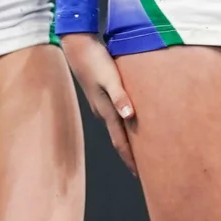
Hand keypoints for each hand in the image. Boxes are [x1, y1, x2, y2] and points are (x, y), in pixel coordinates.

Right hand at [62, 32, 137, 173]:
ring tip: (141, 152)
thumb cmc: (95, 60)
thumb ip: (120, 96)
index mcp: (106, 111)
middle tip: (144, 170)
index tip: (140, 174)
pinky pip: (115, 116)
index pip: (121, 142)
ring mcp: (100, 104)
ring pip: (117, 129)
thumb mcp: (110, 77)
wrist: (77, 45)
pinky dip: (125, 126)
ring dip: (128, 142)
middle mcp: (102, 111)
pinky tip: (130, 122)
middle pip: (119, 140)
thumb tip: (129, 116)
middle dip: (130, 156)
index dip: (130, 159)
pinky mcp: (101, 95)